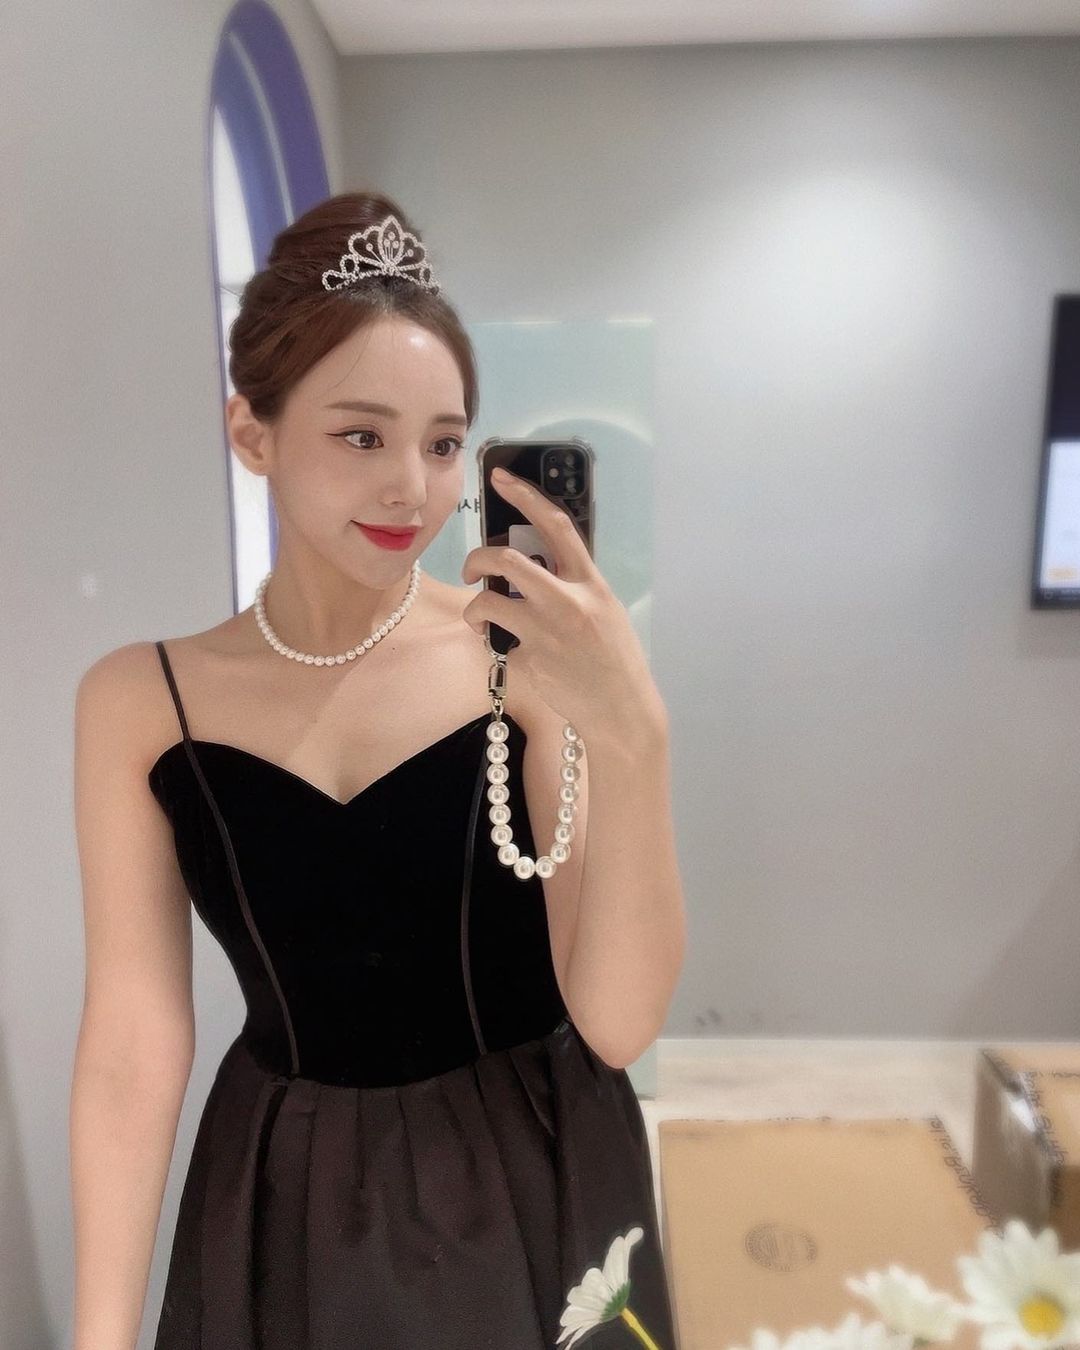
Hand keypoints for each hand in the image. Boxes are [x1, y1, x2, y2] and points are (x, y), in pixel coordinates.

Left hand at [461, 467, 663, 741]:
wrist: (621, 711)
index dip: (525, 495)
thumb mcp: (605, 611)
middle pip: (507, 561)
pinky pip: (500, 645)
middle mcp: (569, 603)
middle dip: (477, 559)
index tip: (499, 477)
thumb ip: (575, 586)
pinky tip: (517, 658)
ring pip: (489, 603)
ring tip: (479, 618)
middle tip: (471, 569)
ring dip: (474, 608)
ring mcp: (547, 633)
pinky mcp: (530, 662)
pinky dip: (500, 648)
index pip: (556, 525)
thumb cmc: (613, 659)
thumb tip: (536, 564)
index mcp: (591, 584)